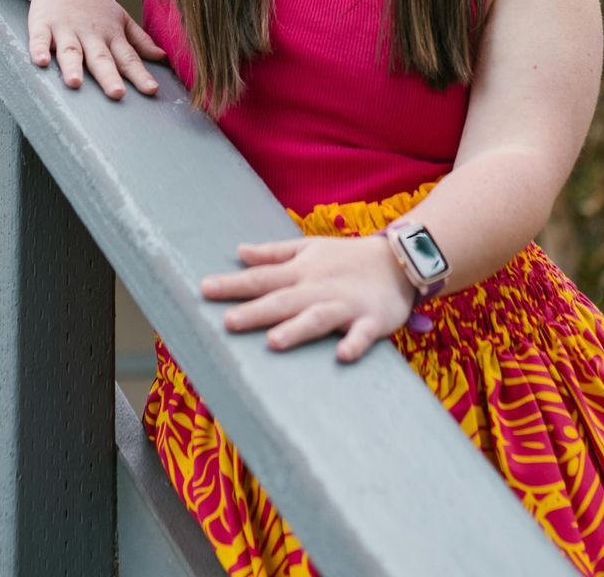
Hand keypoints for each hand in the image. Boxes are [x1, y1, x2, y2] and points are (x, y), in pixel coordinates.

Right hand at [27, 0, 166, 98]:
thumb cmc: (94, 3)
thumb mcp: (121, 18)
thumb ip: (140, 41)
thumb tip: (162, 57)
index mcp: (111, 35)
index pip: (128, 58)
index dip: (140, 75)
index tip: (151, 90)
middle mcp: (90, 33)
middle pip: (101, 58)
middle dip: (108, 76)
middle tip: (116, 93)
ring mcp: (66, 28)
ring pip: (71, 50)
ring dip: (73, 66)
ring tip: (75, 83)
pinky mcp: (42, 24)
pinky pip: (39, 39)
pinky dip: (39, 49)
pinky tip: (40, 62)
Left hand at [201, 234, 415, 362]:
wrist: (399, 260)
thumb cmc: (346, 258)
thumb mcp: (308, 248)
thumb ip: (273, 253)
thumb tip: (239, 251)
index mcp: (301, 272)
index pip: (262, 277)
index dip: (234, 284)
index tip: (204, 289)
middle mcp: (318, 288)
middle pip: (283, 300)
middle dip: (257, 311)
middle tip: (229, 322)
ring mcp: (345, 304)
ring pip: (318, 317)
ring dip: (298, 329)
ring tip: (275, 341)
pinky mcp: (371, 320)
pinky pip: (363, 334)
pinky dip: (354, 343)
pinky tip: (343, 355)